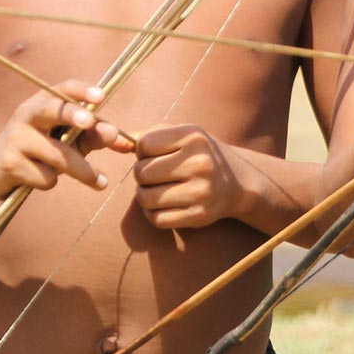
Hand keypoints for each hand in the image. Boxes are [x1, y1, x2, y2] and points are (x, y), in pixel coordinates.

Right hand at [0, 80, 129, 198]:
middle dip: (70, 114)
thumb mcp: (67, 139)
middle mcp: (27, 114)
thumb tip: (127, 143)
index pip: (63, 89)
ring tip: (101, 182)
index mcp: (43, 102)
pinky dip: (52, 182)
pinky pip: (45, 177)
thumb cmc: (40, 149)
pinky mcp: (10, 164)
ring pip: (57, 155)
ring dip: (83, 171)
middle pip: (51, 110)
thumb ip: (94, 136)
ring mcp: (16, 139)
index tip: (101, 97)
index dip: (82, 91)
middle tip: (89, 122)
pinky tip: (42, 179)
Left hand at [131, 124, 249, 229]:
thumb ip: (149, 135)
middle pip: (142, 172)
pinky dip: (152, 213)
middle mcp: (200, 163)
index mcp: (194, 137)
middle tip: (154, 175)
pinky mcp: (199, 215)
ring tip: (156, 189)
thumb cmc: (200, 155)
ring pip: (145, 198)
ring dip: (144, 195)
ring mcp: (201, 191)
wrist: (238, 183)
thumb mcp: (183, 135)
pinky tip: (163, 205)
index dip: (141, 151)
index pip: (144, 144)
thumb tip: (115, 141)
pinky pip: (156, 219)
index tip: (153, 155)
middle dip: (141, 174)